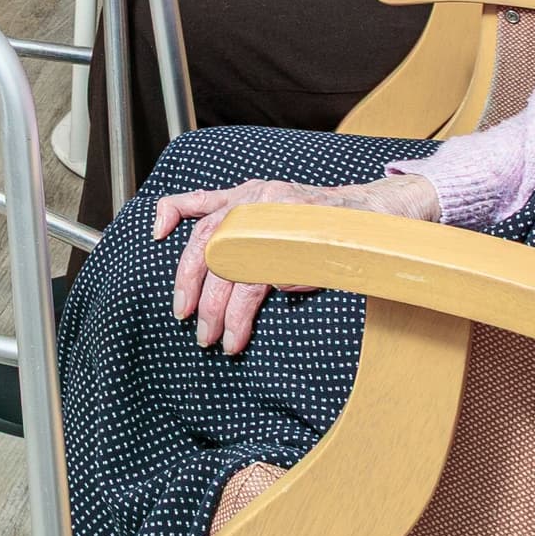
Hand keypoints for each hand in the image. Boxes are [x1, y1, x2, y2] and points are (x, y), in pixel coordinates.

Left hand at [153, 171, 438, 352]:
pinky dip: (268, 294)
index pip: (196, 206)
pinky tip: (262, 315)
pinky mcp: (309, 235)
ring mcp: (284, 215)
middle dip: (196, 291)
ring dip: (228, 311)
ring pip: (240, 269)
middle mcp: (259, 200)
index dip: (168, 217)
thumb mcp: (275, 211)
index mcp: (247, 194)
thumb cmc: (324, 219)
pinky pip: (279, 271)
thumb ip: (244, 229)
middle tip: (194, 326)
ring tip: (222, 341)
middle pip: (211, 246)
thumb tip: (221, 276)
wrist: (378, 210)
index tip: (155, 240)